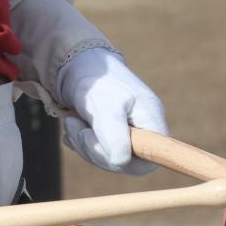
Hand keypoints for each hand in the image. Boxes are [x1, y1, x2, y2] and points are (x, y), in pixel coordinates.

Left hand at [57, 46, 167, 174]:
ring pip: (108, 158)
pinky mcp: (110, 133)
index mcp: (151, 119)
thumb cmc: (96, 81)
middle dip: (96, 150)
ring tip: (71, 122)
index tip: (104, 144)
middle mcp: (143, 128)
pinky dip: (80, 143)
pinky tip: (72, 126)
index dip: (129, 161)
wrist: (76, 62)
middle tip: (77, 128)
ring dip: (84, 144)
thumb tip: (121, 162)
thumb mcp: (105, 105)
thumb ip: (113, 134)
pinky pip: (97, 151)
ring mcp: (127, 132)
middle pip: (126, 162)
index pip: (153, 157)